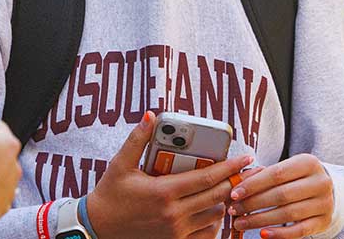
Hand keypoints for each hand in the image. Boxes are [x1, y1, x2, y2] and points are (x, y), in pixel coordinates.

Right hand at [85, 112, 254, 238]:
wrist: (99, 228)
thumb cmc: (110, 194)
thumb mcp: (120, 164)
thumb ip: (137, 139)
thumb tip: (151, 116)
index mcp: (163, 192)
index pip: (206, 177)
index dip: (229, 167)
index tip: (245, 157)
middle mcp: (174, 214)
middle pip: (217, 196)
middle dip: (234, 182)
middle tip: (244, 171)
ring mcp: (176, 231)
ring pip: (215, 215)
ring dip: (224, 201)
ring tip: (227, 187)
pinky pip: (206, 233)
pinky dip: (215, 221)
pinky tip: (213, 208)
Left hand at [227, 154, 333, 237]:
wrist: (323, 191)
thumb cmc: (296, 178)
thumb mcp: (285, 170)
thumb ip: (263, 176)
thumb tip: (236, 188)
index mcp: (309, 163)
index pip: (277, 174)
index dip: (253, 184)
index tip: (234, 194)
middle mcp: (321, 182)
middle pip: (281, 194)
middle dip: (253, 203)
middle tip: (233, 209)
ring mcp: (325, 203)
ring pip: (288, 213)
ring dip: (260, 220)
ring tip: (240, 223)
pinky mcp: (324, 221)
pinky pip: (299, 231)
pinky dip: (279, 234)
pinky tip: (262, 234)